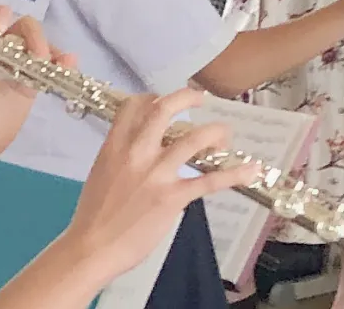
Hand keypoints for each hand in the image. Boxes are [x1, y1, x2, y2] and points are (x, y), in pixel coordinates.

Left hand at [0, 7, 62, 159]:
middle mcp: (0, 50)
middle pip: (22, 27)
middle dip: (31, 34)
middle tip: (33, 53)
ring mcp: (18, 66)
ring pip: (39, 45)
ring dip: (48, 47)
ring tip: (49, 62)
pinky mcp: (32, 83)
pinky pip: (50, 68)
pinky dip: (62, 63)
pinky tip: (69, 64)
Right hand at [47, 89, 262, 284]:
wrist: (92, 246)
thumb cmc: (92, 216)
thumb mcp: (100, 174)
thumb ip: (119, 157)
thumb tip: (139, 152)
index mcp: (114, 146)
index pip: (133, 107)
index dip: (151, 98)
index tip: (161, 101)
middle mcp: (136, 153)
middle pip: (164, 110)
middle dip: (186, 98)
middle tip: (200, 98)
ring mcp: (156, 174)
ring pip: (194, 139)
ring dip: (215, 132)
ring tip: (224, 134)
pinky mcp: (172, 197)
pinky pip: (209, 181)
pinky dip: (235, 174)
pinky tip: (251, 170)